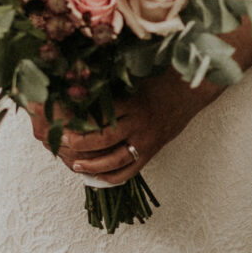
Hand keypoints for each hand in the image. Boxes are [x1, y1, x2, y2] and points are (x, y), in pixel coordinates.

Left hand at [29, 68, 209, 182]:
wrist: (192, 90)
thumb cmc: (161, 78)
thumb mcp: (136, 75)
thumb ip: (112, 82)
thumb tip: (80, 80)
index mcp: (132, 101)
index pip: (99, 113)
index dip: (78, 118)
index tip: (59, 118)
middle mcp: (138, 122)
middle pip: (103, 138)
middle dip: (79, 143)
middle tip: (60, 142)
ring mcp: (146, 140)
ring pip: (115, 159)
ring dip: (92, 165)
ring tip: (76, 165)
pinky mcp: (152, 151)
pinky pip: (131, 170)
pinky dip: (113, 177)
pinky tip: (97, 176)